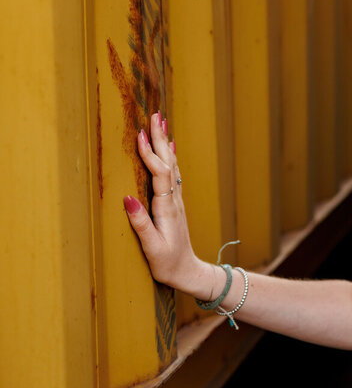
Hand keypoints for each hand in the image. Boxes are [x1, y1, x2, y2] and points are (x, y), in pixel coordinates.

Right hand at [123, 112, 204, 292]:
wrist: (188, 272)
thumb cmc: (168, 263)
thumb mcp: (152, 247)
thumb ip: (140, 223)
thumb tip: (127, 197)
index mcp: (167, 208)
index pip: (160, 175)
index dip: (150, 155)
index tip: (140, 135)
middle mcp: (174, 200)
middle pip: (169, 163)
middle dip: (161, 139)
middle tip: (155, 115)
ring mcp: (176, 200)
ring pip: (172, 165)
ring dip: (166, 143)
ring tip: (161, 123)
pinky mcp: (175, 204)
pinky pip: (173, 174)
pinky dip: (170, 157)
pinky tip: (171, 147)